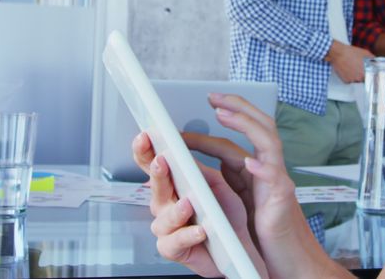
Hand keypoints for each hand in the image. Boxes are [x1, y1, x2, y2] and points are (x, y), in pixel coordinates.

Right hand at [132, 132, 266, 277]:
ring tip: (188, 203)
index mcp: (173, 185)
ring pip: (164, 217)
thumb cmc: (225, 216)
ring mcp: (167, 227)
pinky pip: (175, 242)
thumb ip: (200, 171)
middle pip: (155, 187)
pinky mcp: (173, 249)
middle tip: (161, 161)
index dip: (146, 151)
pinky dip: (188, 235)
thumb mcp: (216, 186)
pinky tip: (199, 230)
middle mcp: (166, 205)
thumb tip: (186, 152)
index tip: (146, 136)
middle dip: (157, 173)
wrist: (237, 246)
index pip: (153, 165)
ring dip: (176, 210)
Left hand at [133, 94, 343, 277]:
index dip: (215, 126)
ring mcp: (278, 183)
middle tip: (213, 97)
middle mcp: (269, 171)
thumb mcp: (241, 202)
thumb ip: (229, 181)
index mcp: (255, 171)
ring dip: (246, 125)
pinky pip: (275, 180)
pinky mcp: (282, 203)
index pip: (237, 138)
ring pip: (269, 142)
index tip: (195, 116)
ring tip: (224, 114)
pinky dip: (263, 168)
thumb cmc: (266, 235)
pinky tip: (250, 162)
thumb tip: (204, 164)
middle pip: (260, 127)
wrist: (290, 261)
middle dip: (237, 108)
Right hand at [326, 42, 373, 82]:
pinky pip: (350, 81)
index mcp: (367, 71)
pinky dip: (350, 77)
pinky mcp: (346, 81)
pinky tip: (348, 70)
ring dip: (357, 76)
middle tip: (360, 68)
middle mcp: (360, 78)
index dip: (372, 76)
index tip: (372, 74)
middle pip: (365, 80)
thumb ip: (373, 59)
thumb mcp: (365, 53)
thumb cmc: (351, 52)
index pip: (373, 78)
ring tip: (353, 68)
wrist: (338, 53)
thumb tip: (376, 62)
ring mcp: (353, 80)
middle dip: (364, 75)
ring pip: (357, 81)